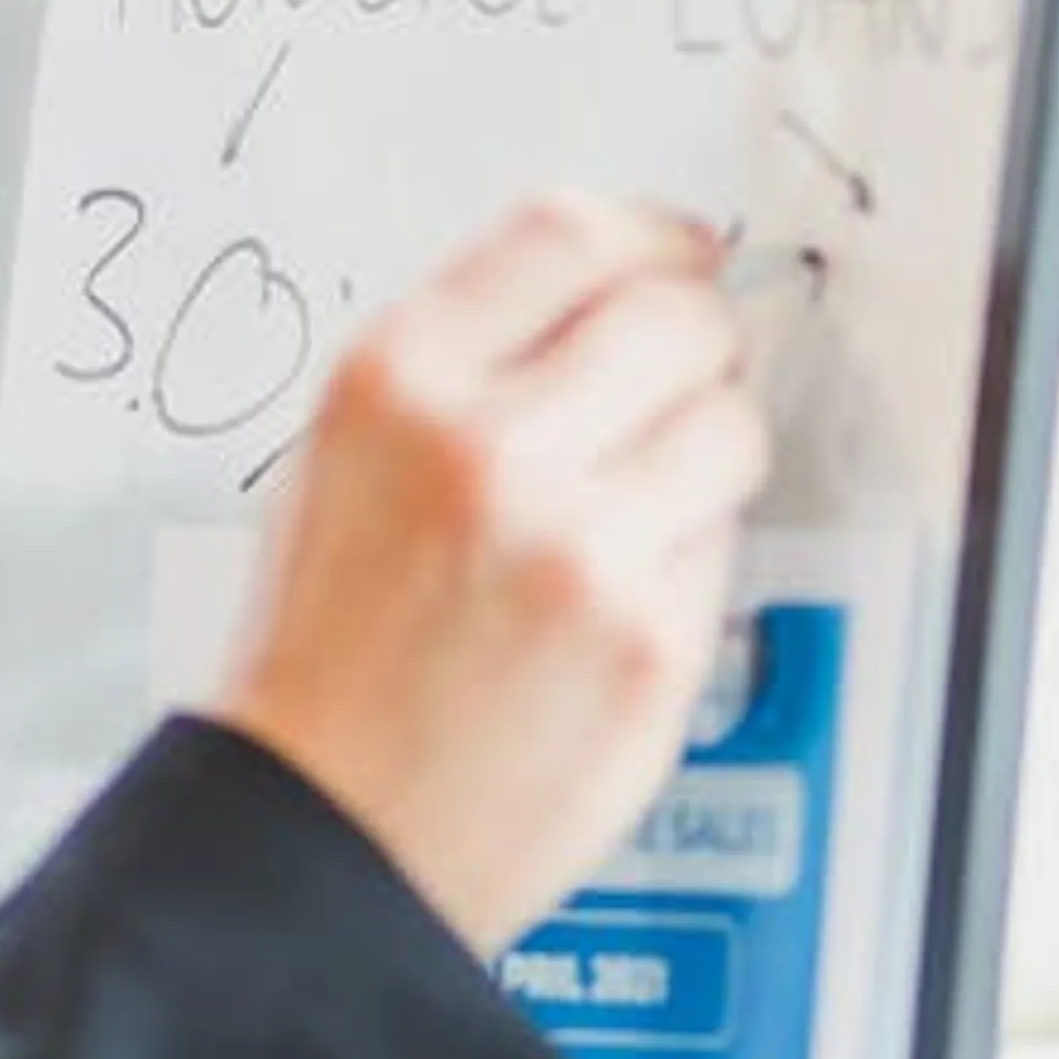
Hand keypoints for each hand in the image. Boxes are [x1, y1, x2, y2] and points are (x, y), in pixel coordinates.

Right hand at [212, 194, 769, 948]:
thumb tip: (616, 292)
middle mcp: (488, 448)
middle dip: (693, 338)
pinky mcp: (652, 642)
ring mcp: (581, 547)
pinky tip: (620, 594)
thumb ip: (469, 367)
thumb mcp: (344, 461)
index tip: (679, 253)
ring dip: (707, 446)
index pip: (570, 232)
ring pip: (730, 423)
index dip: (651, 235)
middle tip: (676, 379)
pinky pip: (725, 542)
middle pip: (677, 313)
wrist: (328, 827)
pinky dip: (689, 556)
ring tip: (644, 499)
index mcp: (396, 383)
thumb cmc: (332, 653)